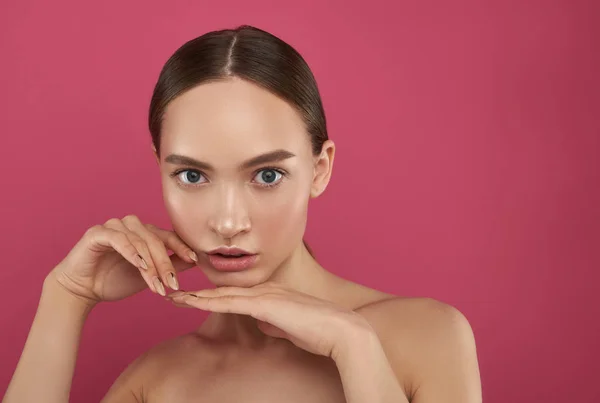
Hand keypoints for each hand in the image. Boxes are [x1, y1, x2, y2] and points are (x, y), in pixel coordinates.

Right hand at [48, 215, 197, 304]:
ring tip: (156, 284)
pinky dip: (131, 252)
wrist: (82, 290)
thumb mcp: (148, 275)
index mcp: (143, 232)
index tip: (195, 260)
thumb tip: (196, 261)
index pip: (168, 236)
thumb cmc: (114, 280)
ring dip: (150, 264)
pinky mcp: (97, 233)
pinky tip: (140, 265)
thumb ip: (169, 265)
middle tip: (172, 283)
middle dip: (165, 264)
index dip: (182, 247)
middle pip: (155, 240)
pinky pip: (119, 239)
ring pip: (140, 241)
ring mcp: (114, 226)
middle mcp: (130, 225)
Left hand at [166, 282, 375, 359]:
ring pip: (223, 295)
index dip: (215, 296)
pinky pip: (230, 303)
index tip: (196, 298)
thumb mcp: (291, 328)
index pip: (237, 294)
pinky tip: (193, 303)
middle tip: (176, 293)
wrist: (340, 331)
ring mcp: (265, 296)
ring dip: (197, 296)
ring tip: (175, 297)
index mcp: (273, 294)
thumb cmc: (320, 332)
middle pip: (225, 291)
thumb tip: (263, 323)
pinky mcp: (265, 305)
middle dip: (200, 293)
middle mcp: (266, 290)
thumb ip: (275, 323)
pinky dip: (209, 302)